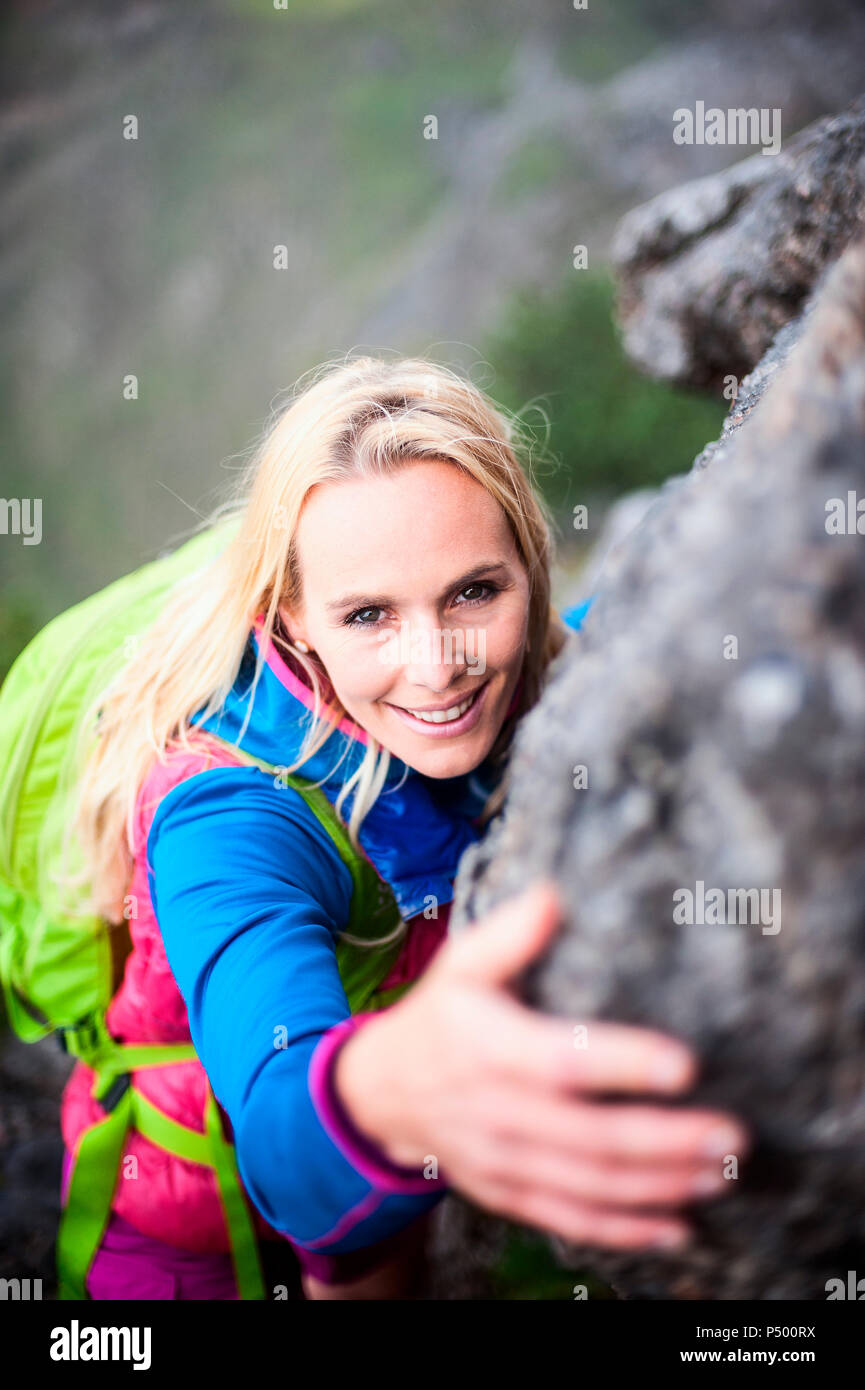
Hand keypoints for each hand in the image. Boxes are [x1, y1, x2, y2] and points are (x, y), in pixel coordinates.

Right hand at [334, 880, 749, 1251]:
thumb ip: (508, 933)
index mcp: (488, 1048)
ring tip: (718, 1173)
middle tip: (731, 1135)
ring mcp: (502, 1162)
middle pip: (589, 1138)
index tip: (685, 1064)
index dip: (623, 1065)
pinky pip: (571, 1221)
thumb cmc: (439, 1017)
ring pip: (589, 1186)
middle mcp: (497, 1112)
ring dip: (660, 1186)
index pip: (562, 1061)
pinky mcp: (508, 1195)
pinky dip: (626, 1231)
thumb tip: (554, 894)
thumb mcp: (460, 964)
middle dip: (665, 1141)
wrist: (383, 1092)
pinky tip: (679, 1228)